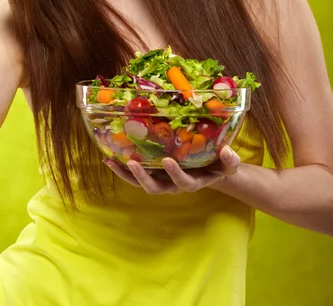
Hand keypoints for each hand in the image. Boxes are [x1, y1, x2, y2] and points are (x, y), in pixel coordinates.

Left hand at [104, 145, 239, 193]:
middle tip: (132, 162)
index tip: (167, 160)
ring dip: (125, 174)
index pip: (183, 181)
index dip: (174, 173)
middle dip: (142, 177)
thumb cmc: (218, 164)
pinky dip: (122, 168)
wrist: (209, 168)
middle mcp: (173, 185)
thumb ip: (230, 160)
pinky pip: (134, 174)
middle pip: (155, 188)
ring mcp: (160, 180)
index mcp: (192, 182)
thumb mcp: (228, 163)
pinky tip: (109, 158)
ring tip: (111, 162)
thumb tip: (227, 151)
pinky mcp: (152, 173)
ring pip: (140, 183)